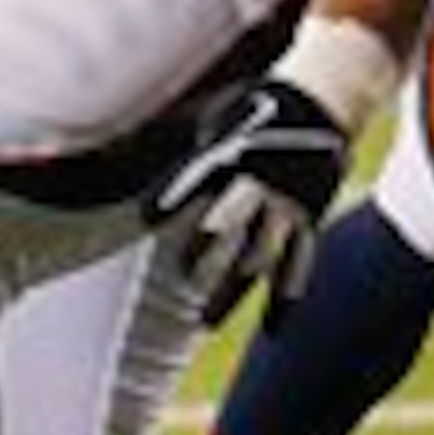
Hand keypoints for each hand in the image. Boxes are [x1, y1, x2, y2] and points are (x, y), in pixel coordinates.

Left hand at [149, 76, 352, 324]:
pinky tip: (272, 330)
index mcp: (233, 154)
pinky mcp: (307, 222)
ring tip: (204, 322)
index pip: (198, 177)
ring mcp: (286, 207)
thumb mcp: (211, 115)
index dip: (173, 197)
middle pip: (231, 224)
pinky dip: (285, 300)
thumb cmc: (253, 109)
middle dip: (205, 253)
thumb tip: (112, 143)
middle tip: (183, 277)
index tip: (147, 217)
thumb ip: (169, 134)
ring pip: (261, 256)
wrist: (321, 104)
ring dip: (233, 292)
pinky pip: (299, 266)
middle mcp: (260, 184)